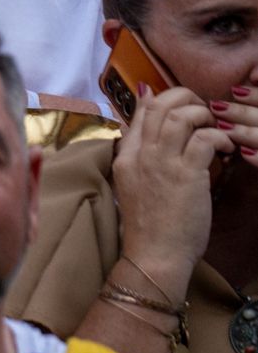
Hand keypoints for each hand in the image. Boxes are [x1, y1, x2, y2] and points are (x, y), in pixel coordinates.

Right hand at [110, 84, 233, 296]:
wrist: (153, 253)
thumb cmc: (148, 224)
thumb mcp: (133, 184)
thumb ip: (139, 157)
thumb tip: (144, 136)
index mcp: (126, 155)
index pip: (142, 111)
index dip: (164, 99)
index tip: (183, 104)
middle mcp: (141, 153)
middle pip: (160, 105)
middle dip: (185, 98)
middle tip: (203, 110)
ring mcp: (162, 163)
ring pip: (180, 116)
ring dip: (203, 115)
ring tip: (215, 127)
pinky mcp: (187, 175)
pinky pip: (205, 139)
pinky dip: (220, 137)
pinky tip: (226, 148)